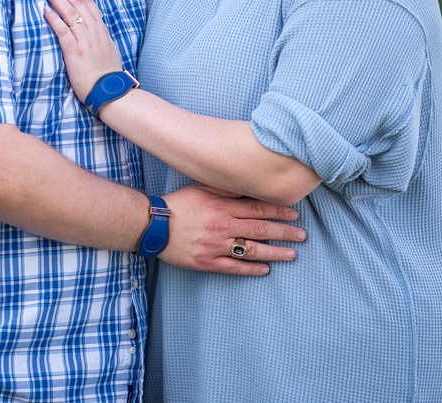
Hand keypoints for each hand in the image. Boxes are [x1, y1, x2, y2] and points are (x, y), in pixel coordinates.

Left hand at [42, 0, 123, 100]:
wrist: (111, 92)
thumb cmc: (107, 73)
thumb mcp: (108, 48)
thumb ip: (100, 36)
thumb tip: (93, 27)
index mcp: (101, 30)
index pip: (88, 2)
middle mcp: (94, 31)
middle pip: (78, 3)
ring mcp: (85, 41)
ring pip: (71, 13)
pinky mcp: (75, 52)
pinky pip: (63, 31)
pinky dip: (53, 19)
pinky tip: (44, 10)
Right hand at [161, 184, 305, 275]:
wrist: (152, 226)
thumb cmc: (177, 205)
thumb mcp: (200, 189)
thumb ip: (224, 189)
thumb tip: (246, 185)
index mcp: (222, 207)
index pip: (258, 209)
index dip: (278, 211)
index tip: (294, 214)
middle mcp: (223, 227)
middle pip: (261, 230)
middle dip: (285, 232)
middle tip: (302, 235)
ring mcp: (216, 246)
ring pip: (252, 250)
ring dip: (275, 253)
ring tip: (292, 254)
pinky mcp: (208, 262)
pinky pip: (234, 267)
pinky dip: (251, 269)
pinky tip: (265, 269)